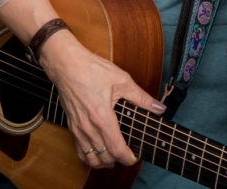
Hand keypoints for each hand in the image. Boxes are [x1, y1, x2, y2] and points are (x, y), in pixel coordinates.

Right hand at [38, 31, 165, 168]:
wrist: (66, 65)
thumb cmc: (92, 70)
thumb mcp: (122, 80)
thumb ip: (142, 98)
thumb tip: (160, 108)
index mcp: (102, 117)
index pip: (116, 149)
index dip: (128, 158)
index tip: (136, 156)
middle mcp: (88, 127)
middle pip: (103, 157)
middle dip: (118, 161)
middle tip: (129, 155)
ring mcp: (78, 128)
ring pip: (90, 158)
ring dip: (103, 162)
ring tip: (115, 158)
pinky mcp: (72, 126)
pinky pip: (79, 150)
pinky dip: (90, 156)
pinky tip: (98, 152)